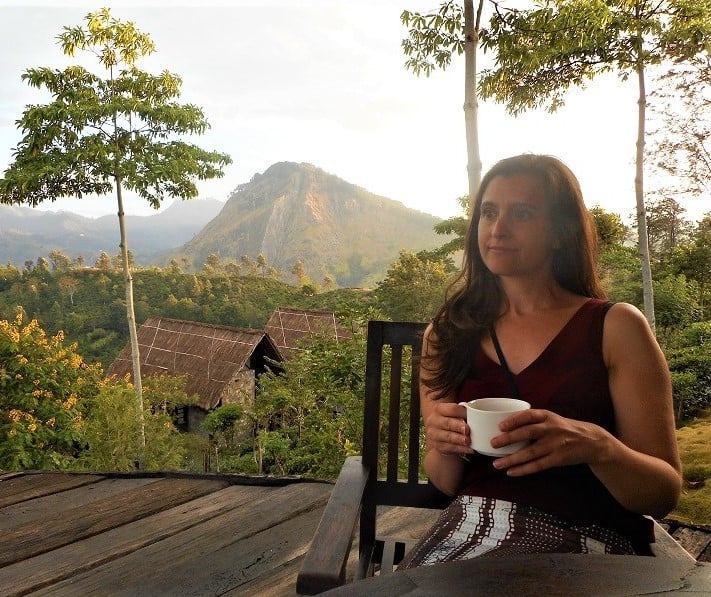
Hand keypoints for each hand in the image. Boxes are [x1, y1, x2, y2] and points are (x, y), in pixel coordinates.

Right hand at [424, 401, 473, 457]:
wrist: (441, 433)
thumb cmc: (452, 420)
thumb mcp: (455, 413)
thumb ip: (463, 412)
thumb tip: (478, 415)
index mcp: (439, 409)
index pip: (452, 409)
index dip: (463, 413)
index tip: (474, 416)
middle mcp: (434, 421)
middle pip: (447, 423)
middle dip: (458, 426)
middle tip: (467, 430)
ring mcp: (434, 434)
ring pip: (448, 437)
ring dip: (459, 439)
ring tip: (469, 441)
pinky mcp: (438, 446)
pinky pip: (450, 448)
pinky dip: (461, 449)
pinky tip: (469, 449)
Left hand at [490, 409, 611, 475]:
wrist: (591, 441)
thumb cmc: (563, 428)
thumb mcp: (551, 418)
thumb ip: (533, 421)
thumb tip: (505, 425)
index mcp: (547, 416)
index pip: (528, 415)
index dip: (514, 420)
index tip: (500, 426)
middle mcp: (551, 429)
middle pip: (528, 433)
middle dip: (509, 439)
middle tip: (493, 444)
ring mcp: (555, 444)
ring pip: (530, 452)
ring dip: (512, 459)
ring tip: (497, 464)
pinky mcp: (559, 459)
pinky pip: (538, 465)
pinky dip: (524, 469)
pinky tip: (512, 472)